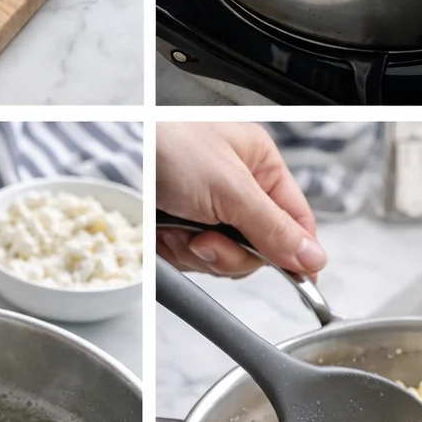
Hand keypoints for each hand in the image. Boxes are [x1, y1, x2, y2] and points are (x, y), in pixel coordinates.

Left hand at [157, 122, 325, 277]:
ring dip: (196, 251)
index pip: (295, 221)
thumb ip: (272, 228)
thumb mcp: (228, 187)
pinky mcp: (176, 225)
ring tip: (178, 226)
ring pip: (220, 259)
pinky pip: (188, 258)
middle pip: (256, 250)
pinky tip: (163, 232)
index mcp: (259, 166)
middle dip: (228, 252)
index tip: (300, 279)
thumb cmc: (167, 142)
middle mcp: (235, 188)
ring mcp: (205, 209)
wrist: (108, 143)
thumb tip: (312, 258)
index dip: (297, 253)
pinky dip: (173, 251)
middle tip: (206, 238)